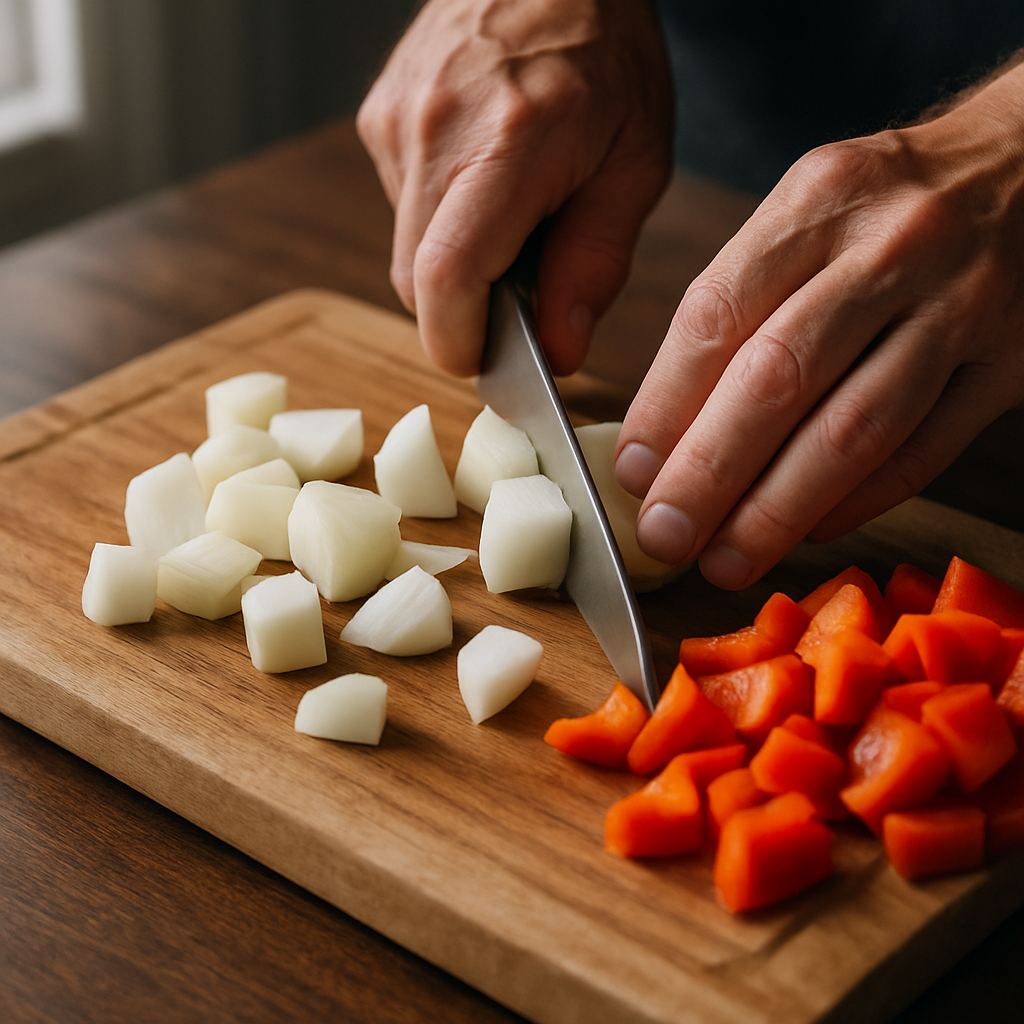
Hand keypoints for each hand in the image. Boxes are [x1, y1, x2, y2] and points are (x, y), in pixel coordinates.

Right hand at [356, 0, 672, 375]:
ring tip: (509, 213)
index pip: (446, 278)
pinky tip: (481, 179)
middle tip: (518, 290)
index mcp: (507, 145)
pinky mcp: (379, 116)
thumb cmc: (606, 52)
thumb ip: (596, 263)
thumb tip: (559, 349)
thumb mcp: (636, 163)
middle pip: (417, 282)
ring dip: (454, 262)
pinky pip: (401, 207)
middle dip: (463, 311)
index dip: (458, 342)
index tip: (485, 363)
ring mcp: (396, 121)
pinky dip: (440, 220)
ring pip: (406, 250)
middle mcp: (433, 131)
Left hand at [615, 58, 1023, 588]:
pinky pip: (922, 453)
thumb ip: (739, 305)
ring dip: (778, 509)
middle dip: (709, 472)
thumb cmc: (888, 208)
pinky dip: (856, 503)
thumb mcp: (806, 214)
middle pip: (780, 378)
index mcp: (820, 200)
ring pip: (855, 430)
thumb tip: (662, 432)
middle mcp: (893, 248)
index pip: (719, 314)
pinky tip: (806, 531)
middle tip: (665, 535)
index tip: (632, 472)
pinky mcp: (1013, 364)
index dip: (665, 405)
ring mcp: (962, 307)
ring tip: (725, 560)